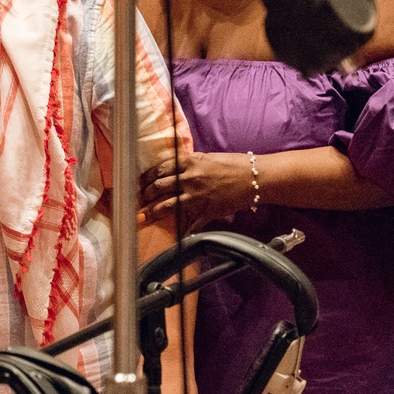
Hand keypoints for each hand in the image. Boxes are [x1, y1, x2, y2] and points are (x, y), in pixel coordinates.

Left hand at [139, 152, 256, 228]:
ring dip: (153, 211)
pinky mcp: (207, 210)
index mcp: (189, 162)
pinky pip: (191, 223)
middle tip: (138, 199)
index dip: (147, 176)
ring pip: (167, 204)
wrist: (255, 177)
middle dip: (145, 194)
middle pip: (159, 187)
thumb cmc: (233, 164)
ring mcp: (197, 196)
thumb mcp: (206, 157)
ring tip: (143, 216)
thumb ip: (188, 164)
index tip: (140, 182)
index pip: (160, 169)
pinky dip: (183, 231)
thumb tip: (172, 170)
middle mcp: (190, 178)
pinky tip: (175, 235)